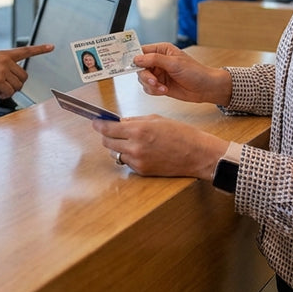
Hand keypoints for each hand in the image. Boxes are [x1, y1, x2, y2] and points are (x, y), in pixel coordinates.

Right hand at [0, 43, 52, 98]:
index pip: (24, 51)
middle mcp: (5, 60)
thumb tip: (14, 82)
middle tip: (1, 87)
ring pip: (18, 86)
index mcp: (3, 55)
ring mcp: (2, 69)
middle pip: (24, 77)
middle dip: (15, 85)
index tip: (51, 46)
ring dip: (8, 91)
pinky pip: (9, 93)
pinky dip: (2, 95)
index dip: (39, 49)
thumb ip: (3, 68)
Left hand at [92, 115, 227, 178]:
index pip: (108, 128)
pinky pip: (128, 162)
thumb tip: (118, 122)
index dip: (99, 125)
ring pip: (116, 153)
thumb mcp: (156, 119)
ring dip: (119, 146)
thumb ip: (134, 121)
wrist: (197, 154)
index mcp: (138, 130)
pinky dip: (130, 156)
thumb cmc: (180, 134)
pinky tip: (142, 150)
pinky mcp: (142, 171)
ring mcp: (138, 161)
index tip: (95, 122)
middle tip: (113, 130)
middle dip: (108, 135)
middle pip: (107, 142)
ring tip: (132, 141)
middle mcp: (135, 147)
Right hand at [132, 42, 230, 105]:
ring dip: (151, 85)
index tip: (129, 64)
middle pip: (139, 67)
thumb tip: (137, 58)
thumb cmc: (196, 72)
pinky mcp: (160, 85)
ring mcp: (158, 74)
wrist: (206, 89)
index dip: (134, 57)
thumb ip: (154, 60)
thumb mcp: (175, 63)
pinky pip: (148, 88)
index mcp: (161, 50)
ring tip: (162, 88)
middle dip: (145, 76)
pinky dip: (154, 91)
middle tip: (153, 81)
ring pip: (142, 79)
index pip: (141, 51)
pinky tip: (164, 91)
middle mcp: (158, 61)